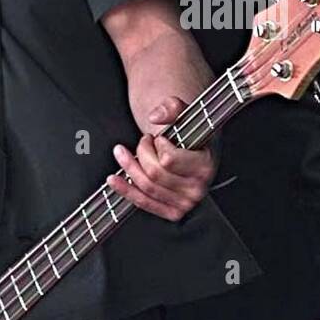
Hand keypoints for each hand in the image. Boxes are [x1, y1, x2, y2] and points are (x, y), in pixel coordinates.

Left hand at [106, 96, 216, 221]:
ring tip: (124, 153)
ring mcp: (185, 203)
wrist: (194, 150)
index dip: (158, 145)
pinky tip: (114, 179)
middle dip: (143, 152)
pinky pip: (144, 203)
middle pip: (154, 173)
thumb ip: (172, 107)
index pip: (169, 160)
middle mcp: (198, 188)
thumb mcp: (185, 113)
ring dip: (130, 167)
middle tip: (145, 142)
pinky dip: (126, 190)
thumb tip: (156, 116)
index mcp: (205, 165)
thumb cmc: (190, 134)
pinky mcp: (173, 212)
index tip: (159, 137)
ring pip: (146, 187)